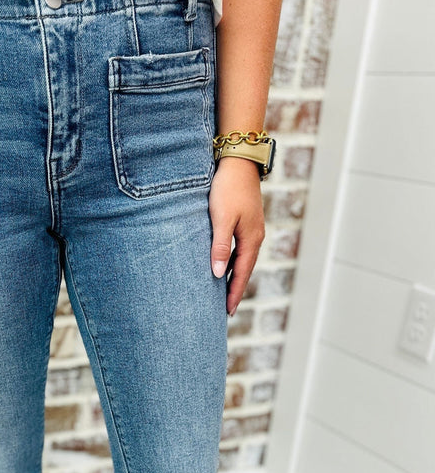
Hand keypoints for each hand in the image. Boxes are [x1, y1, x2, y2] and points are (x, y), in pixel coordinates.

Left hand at [208, 156, 265, 316]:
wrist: (239, 160)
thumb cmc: (228, 189)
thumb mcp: (221, 219)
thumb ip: (219, 247)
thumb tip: (217, 274)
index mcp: (250, 239)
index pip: (241, 274)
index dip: (234, 293)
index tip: (227, 311)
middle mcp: (255, 236)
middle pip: (245, 269)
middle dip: (236, 289)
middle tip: (226, 309)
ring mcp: (252, 228)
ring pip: (243, 259)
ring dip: (235, 276)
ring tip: (225, 292)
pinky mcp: (246, 220)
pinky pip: (240, 248)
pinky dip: (233, 261)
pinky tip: (225, 264)